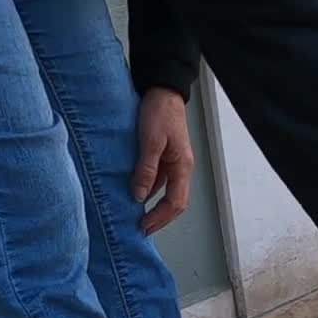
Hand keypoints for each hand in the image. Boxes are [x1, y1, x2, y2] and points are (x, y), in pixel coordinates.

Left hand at [133, 87, 193, 234]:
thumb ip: (146, 170)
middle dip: (158, 218)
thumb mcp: (151, 142)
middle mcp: (181, 169)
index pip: (176, 203)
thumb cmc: (160, 112)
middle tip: (141, 228)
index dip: (160, 218)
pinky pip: (157, 180)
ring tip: (135, 214)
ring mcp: (173, 163)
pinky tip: (134, 193)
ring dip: (152, 206)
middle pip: (174, 203)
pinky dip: (147, 191)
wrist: (163, 89)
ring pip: (165, 192)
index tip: (143, 227)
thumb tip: (140, 197)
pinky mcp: (163, 156)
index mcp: (182, 167)